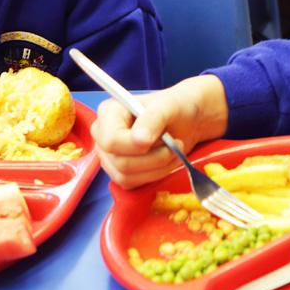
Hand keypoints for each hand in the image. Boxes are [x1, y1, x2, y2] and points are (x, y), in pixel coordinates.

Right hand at [92, 75, 228, 188]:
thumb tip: (139, 140)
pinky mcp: (120, 172)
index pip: (110, 140)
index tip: (162, 139)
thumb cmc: (175, 108)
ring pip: (126, 176)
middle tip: (175, 144)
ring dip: (157, 167)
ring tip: (175, 151)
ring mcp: (109, 155)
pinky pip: (132, 183)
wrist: (186, 120)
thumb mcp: (168, 106)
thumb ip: (153, 119)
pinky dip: (155, 175)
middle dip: (153, 158)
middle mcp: (103, 134)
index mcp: (108, 112)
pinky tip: (167, 160)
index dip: (134, 145)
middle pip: (119, 161)